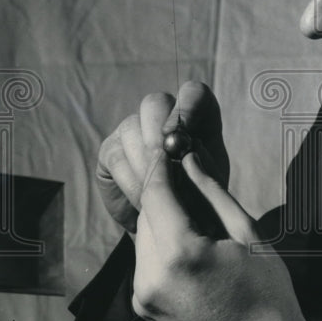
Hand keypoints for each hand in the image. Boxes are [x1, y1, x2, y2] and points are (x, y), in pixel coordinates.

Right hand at [96, 80, 230, 232]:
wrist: (171, 227)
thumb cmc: (199, 201)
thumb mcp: (210, 184)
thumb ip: (202, 164)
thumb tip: (183, 151)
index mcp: (197, 118)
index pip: (193, 94)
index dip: (188, 108)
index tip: (184, 136)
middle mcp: (163, 116)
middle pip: (155, 103)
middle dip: (159, 134)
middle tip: (166, 165)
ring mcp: (133, 129)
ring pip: (132, 129)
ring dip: (145, 165)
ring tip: (159, 195)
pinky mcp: (111, 150)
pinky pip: (117, 156)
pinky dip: (131, 182)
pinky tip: (143, 202)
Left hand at [100, 85, 309, 320]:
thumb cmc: (269, 298)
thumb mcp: (249, 237)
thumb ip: (213, 194)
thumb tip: (188, 159)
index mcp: (180, 253)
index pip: (155, 191)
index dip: (159, 162)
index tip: (167, 143)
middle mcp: (150, 275)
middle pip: (145, 213)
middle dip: (161, 190)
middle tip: (182, 171)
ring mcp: (142, 296)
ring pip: (142, 237)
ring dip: (161, 219)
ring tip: (195, 215)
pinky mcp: (143, 309)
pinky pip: (145, 262)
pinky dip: (161, 245)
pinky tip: (190, 245)